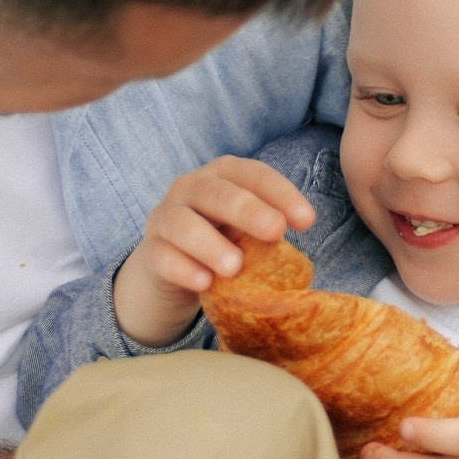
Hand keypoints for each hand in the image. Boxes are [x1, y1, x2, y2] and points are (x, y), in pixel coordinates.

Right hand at [112, 157, 315, 347]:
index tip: (307, 221)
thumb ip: (266, 233)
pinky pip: (163, 257)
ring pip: (182, 223)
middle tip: (275, 231)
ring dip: (210, 243)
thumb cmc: (223, 240)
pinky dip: (183, 269)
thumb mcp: (247, 231)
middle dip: (248, 210)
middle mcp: (191, 188)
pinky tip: (204, 283)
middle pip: (217, 193)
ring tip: (234, 267)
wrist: (172, 266)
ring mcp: (166, 217)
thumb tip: (295, 259)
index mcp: (224, 175)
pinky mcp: (151, 251)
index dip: (281, 193)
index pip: (253, 175)